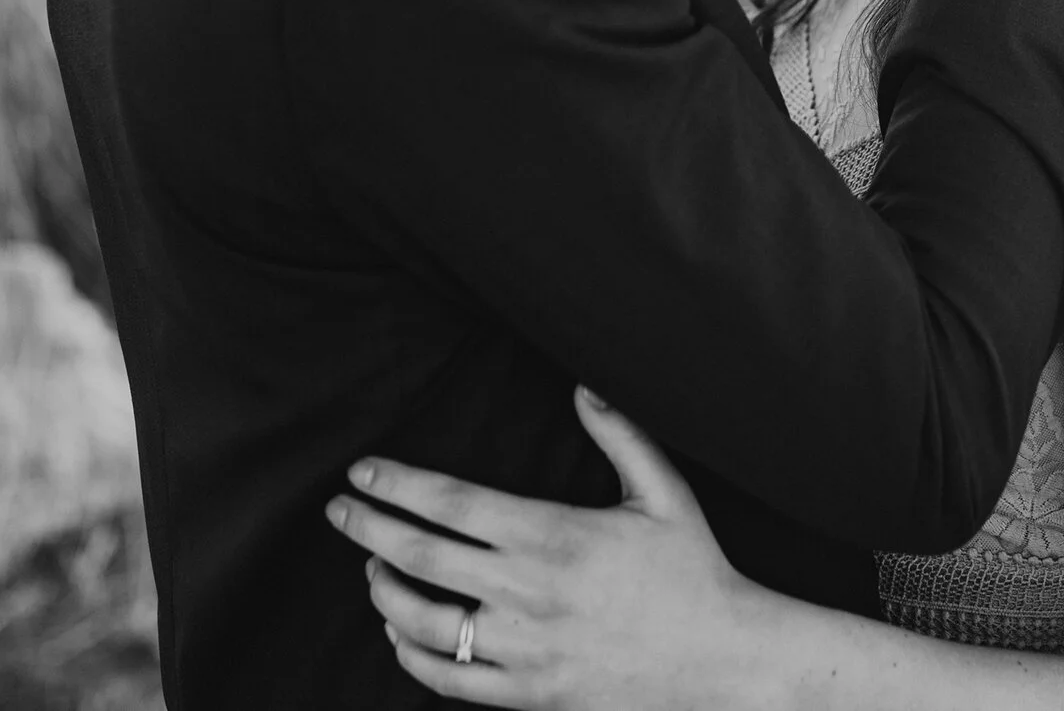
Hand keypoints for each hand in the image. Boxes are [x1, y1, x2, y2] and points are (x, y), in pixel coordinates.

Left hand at [326, 387, 770, 709]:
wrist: (725, 663)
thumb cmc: (695, 571)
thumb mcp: (664, 492)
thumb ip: (621, 434)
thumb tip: (585, 384)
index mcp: (553, 534)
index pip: (452, 503)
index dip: (398, 484)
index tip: (361, 471)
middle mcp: (528, 592)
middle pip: (421, 557)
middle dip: (368, 527)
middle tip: (338, 510)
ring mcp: (525, 648)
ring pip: (424, 623)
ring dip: (384, 593)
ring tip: (373, 569)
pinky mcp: (530, 694)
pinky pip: (451, 681)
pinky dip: (414, 656)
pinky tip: (402, 634)